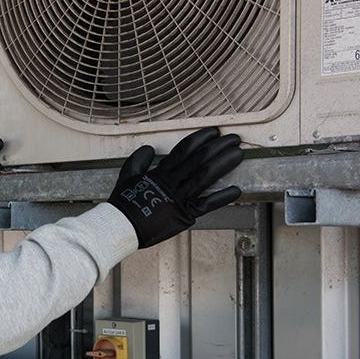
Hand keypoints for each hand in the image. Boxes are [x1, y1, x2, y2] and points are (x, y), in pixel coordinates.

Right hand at [107, 127, 243, 248]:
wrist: (121, 226)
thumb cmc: (124, 204)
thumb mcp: (127, 177)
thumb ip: (138, 161)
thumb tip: (149, 149)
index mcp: (160, 173)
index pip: (183, 150)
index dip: (200, 139)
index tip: (213, 132)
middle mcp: (172, 183)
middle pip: (199, 159)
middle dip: (218, 147)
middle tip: (233, 139)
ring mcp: (179, 198)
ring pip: (205, 176)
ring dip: (223, 164)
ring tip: (237, 154)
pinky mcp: (184, 215)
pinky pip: (206, 205)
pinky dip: (221, 197)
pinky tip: (236, 190)